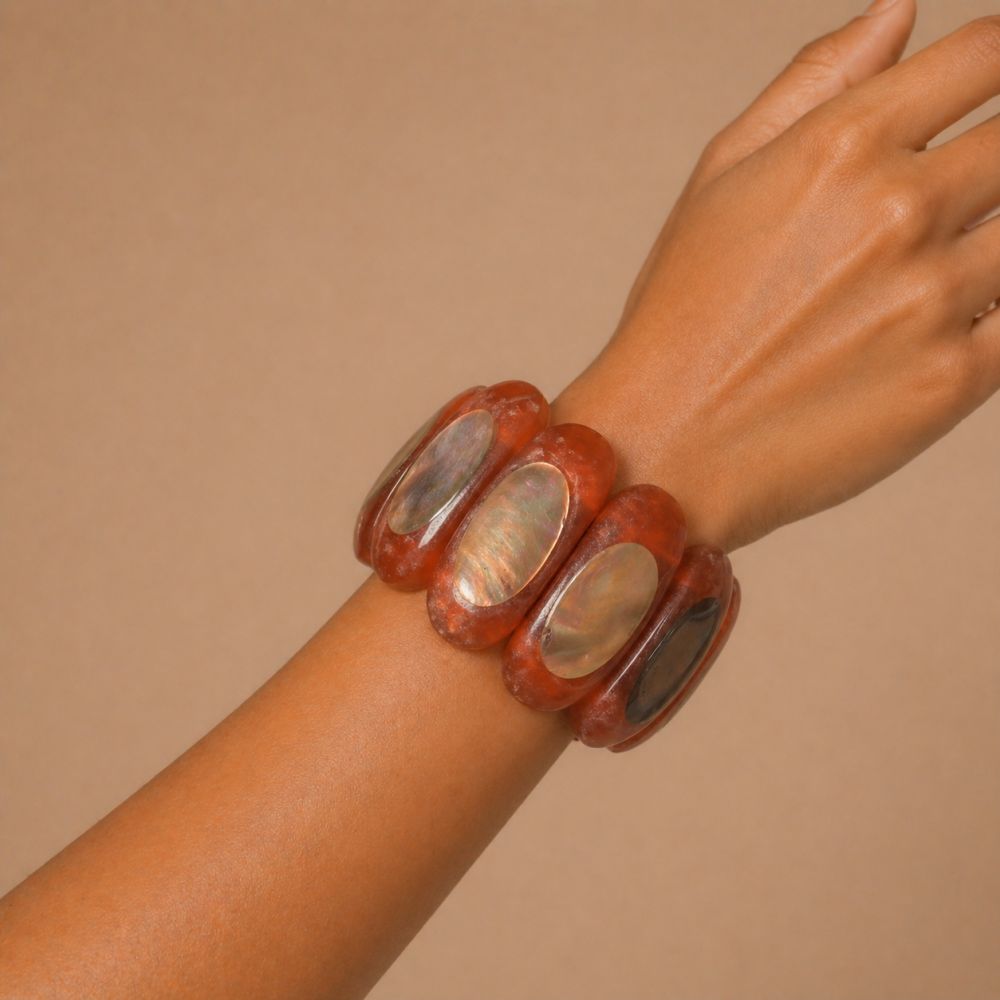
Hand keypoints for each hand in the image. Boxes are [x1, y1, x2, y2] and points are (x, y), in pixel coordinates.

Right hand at [556, 1, 999, 551]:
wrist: (667, 445)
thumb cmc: (682, 315)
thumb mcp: (721, 177)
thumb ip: (815, 82)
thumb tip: (897, 8)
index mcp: (842, 147)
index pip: (988, 55)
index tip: (988, 90)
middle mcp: (900, 210)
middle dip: (991, 160)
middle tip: (942, 202)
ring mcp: (936, 297)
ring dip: (986, 240)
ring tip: (917, 273)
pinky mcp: (957, 379)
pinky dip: (992, 309)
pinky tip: (935, 320)